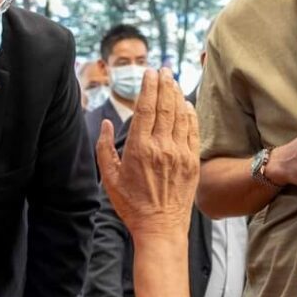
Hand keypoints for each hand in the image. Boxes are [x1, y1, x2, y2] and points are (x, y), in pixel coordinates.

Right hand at [96, 68, 197, 239]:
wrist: (160, 227)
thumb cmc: (132, 204)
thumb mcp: (109, 177)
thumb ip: (104, 147)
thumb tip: (105, 123)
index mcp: (139, 148)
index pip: (145, 108)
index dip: (148, 87)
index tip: (149, 73)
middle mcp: (161, 147)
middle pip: (164, 106)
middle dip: (164, 84)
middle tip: (163, 69)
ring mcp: (179, 153)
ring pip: (180, 115)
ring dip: (176, 94)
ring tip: (173, 80)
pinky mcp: (192, 161)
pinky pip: (192, 130)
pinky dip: (190, 114)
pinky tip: (186, 104)